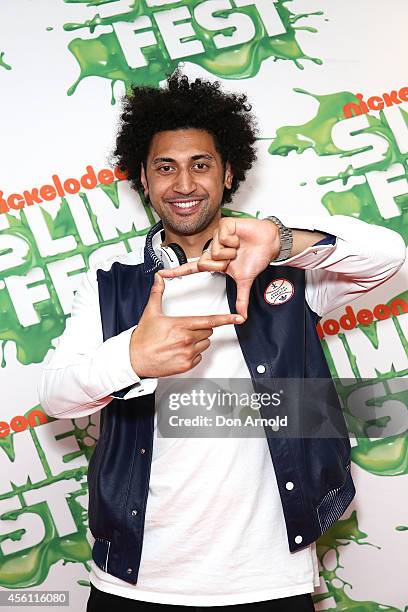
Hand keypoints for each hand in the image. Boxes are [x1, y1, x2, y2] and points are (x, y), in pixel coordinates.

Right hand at [130, 272, 243, 377]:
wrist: (134, 359)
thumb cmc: (142, 338)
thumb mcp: (151, 312)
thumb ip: (157, 293)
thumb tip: (158, 278)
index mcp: (181, 325)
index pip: (209, 321)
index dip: (226, 319)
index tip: (238, 318)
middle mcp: (186, 340)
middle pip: (207, 331)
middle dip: (199, 329)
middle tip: (183, 330)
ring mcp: (187, 354)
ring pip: (205, 344)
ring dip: (198, 341)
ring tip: (180, 341)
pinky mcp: (186, 365)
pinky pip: (199, 357)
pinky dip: (193, 354)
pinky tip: (179, 351)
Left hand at [159, 218, 279, 318]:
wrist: (269, 243)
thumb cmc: (256, 257)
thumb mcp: (245, 281)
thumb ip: (240, 299)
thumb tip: (242, 316)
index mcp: (215, 261)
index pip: (192, 268)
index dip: (177, 271)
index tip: (161, 274)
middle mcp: (213, 249)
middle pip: (205, 262)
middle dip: (222, 264)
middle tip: (234, 258)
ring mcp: (217, 237)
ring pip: (214, 251)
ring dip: (230, 252)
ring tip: (238, 247)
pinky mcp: (224, 226)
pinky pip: (222, 238)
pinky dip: (233, 241)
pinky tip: (239, 238)